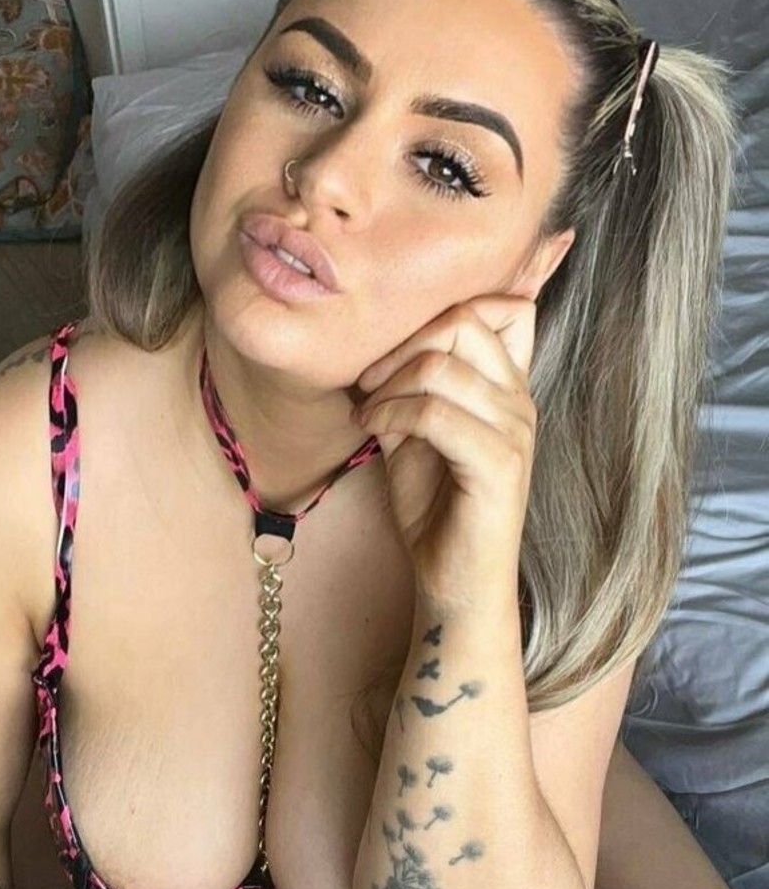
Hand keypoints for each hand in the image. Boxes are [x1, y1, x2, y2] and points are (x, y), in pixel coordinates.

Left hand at [353, 297, 536, 610]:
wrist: (454, 582)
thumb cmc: (434, 510)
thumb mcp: (413, 435)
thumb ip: (407, 389)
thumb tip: (375, 355)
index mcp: (507, 388)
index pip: (503, 306)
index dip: (441, 311)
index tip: (392, 353)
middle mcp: (519, 401)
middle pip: (464, 322)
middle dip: (402, 343)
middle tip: (368, 381)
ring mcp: (514, 431)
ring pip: (441, 365)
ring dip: (388, 384)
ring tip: (368, 414)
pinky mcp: (499, 465)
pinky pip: (435, 413)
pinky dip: (392, 413)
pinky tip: (372, 431)